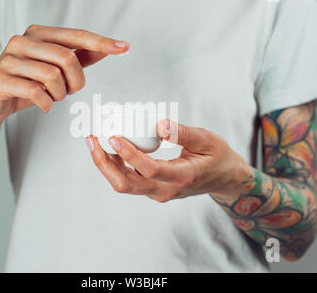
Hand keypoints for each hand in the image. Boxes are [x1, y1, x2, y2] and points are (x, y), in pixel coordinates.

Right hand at [0, 25, 129, 127]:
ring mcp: (9, 59)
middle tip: (69, 91)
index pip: (76, 36)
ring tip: (54, 98)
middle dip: (76, 81)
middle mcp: (22, 41)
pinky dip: (46, 104)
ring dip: (60, 94)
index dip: (101, 42)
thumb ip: (78, 57)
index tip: (124, 47)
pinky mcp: (0, 80)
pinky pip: (36, 92)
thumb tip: (107, 47)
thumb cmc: (25, 83)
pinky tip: (45, 107)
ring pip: (52, 76)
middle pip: (66, 58)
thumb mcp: (53, 69)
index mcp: (38, 34)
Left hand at [86, 119, 250, 202]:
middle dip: (104, 163)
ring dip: (106, 164)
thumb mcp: (207, 140)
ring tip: (95, 141)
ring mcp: (158, 192)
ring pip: (124, 184)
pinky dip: (115, 165)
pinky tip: (109, 147)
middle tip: (92, 139)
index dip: (129, 154)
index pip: (149, 169)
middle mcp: (166, 190)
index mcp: (182, 177)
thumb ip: (183, 133)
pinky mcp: (153, 189)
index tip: (113, 137)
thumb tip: (159, 124)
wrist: (224, 178)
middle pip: (126, 184)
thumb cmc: (217, 156)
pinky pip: (129, 180)